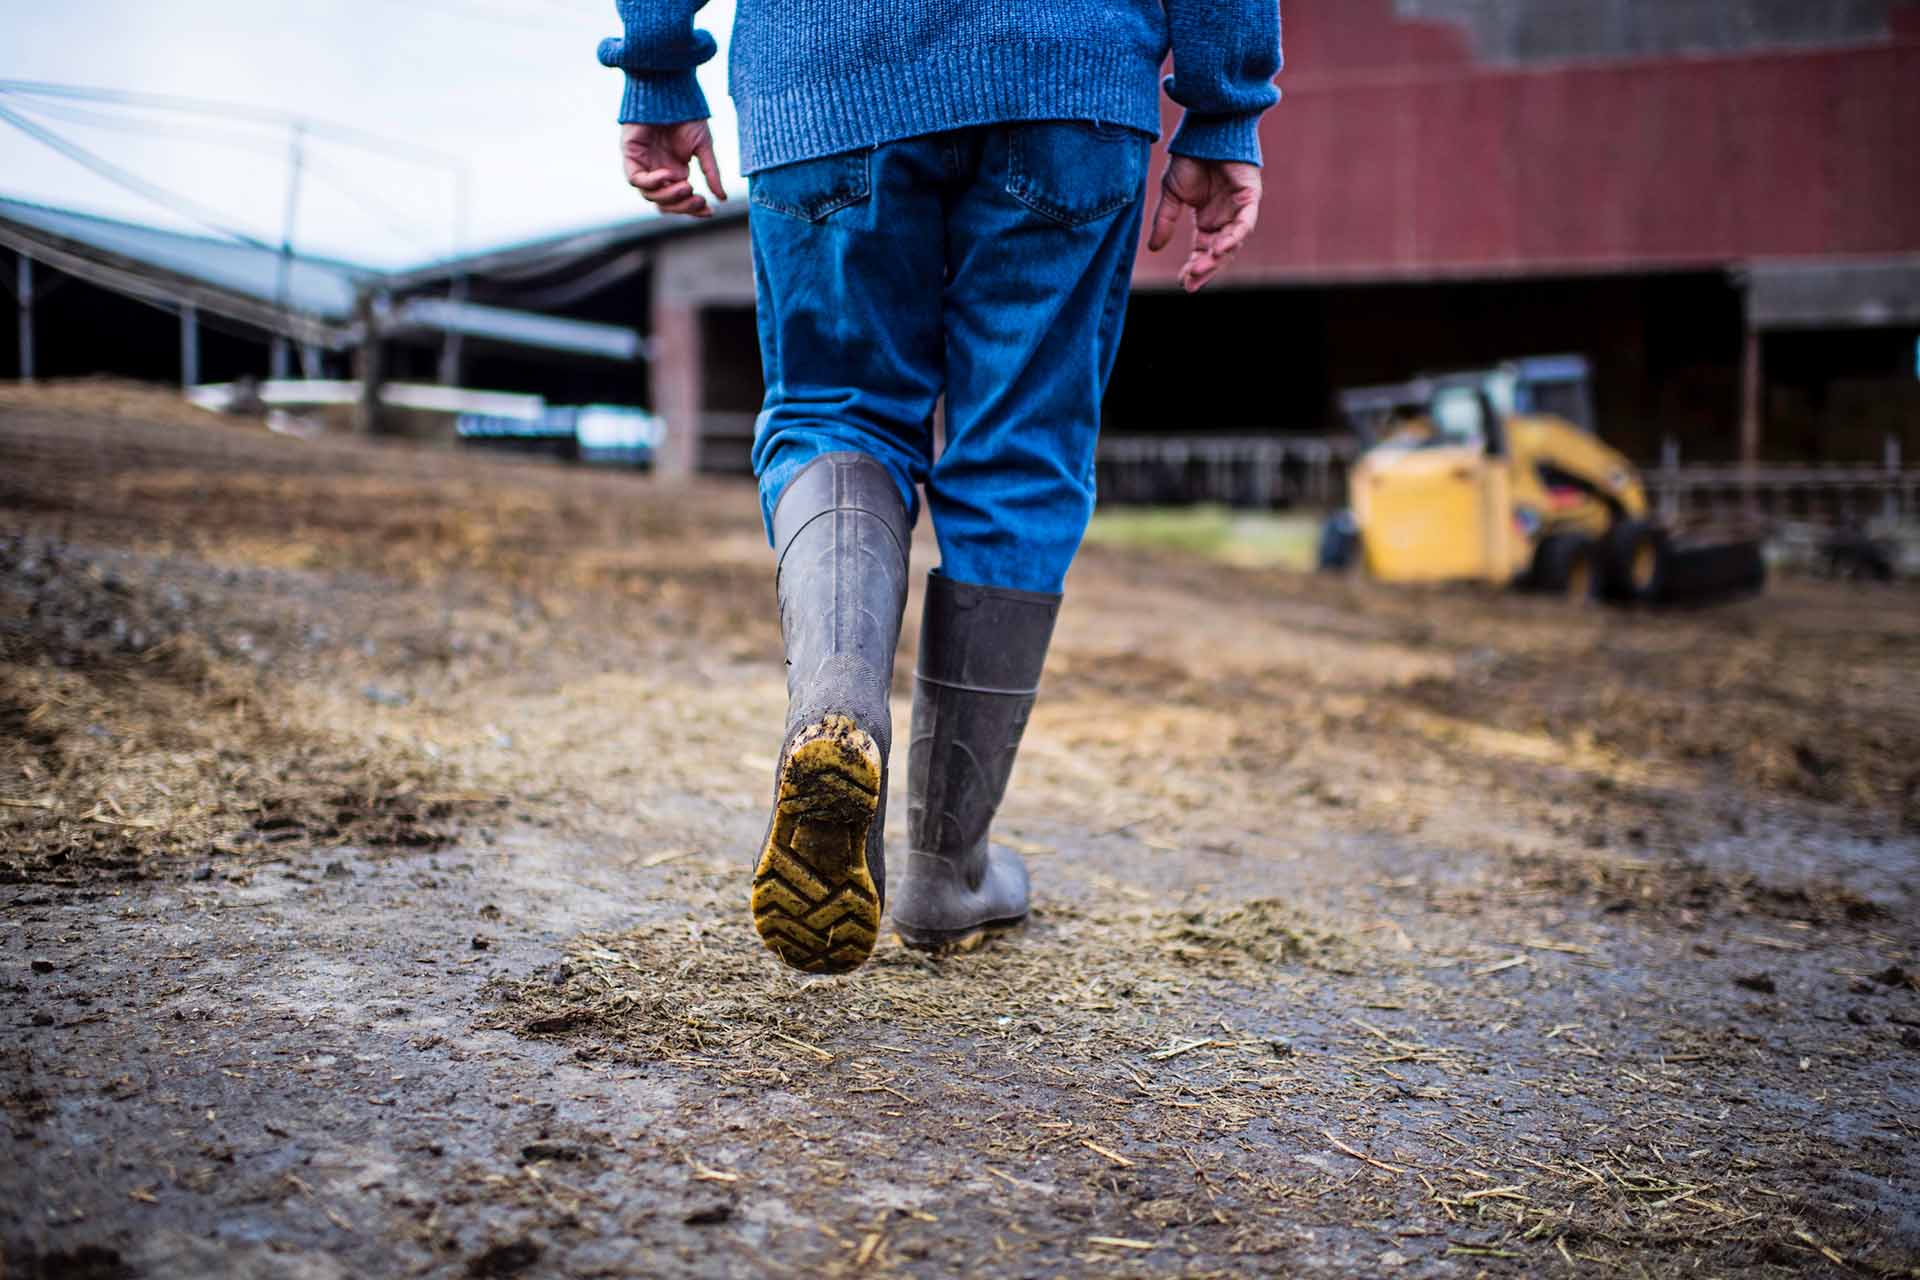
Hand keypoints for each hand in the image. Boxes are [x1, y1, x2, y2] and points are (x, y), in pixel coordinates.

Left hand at [620, 120, 726, 217]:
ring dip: (670, 196)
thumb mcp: (703, 147)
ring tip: (688, 186)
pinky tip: (668, 174)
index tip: (711, 211)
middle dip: (683, 206)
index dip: (693, 210)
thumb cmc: (686, 115)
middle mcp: (658, 173)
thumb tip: (722, 198)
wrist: (670, 91)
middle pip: (665, 204)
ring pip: (650, 196)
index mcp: (675, 173)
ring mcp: (643, 166)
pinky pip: (636, 179)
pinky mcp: (630, 156)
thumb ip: (711, 173)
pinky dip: (652, 182)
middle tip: (700, 200)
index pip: (680, 201)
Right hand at [1146, 156, 1261, 292]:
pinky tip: (1221, 248)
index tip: (1183, 283)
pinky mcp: (1250, 196)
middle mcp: (1225, 218)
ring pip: (1232, 242)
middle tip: (1191, 283)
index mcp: (1208, 219)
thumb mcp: (1171, 194)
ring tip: (1201, 268)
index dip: (1195, 267)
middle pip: (1218, 252)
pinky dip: (1234, 236)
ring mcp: (1239, 209)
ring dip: (1217, 257)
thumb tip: (1153, 249)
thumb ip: (1165, 221)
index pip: (1203, 250)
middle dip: (1206, 268)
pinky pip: (1245, 223)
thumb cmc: (1190, 156)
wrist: (1205, 128)